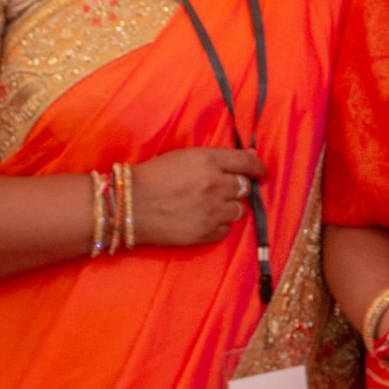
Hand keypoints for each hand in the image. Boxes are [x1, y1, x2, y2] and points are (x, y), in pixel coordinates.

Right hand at [126, 147, 266, 247]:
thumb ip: (218, 157)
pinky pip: (225, 229)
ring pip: (238, 210)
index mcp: (208, 161)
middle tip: (221, 190)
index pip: (248, 163)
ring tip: (208, 206)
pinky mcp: (205, 233)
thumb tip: (251, 155)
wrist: (128, 206)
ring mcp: (212, 211)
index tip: (261, 173)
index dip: (259, 168)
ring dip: (228, 207)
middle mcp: (215, 185)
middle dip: (237, 187)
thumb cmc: (152, 176)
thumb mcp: (184, 156)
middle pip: (244, 187)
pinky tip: (201, 220)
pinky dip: (218, 225)